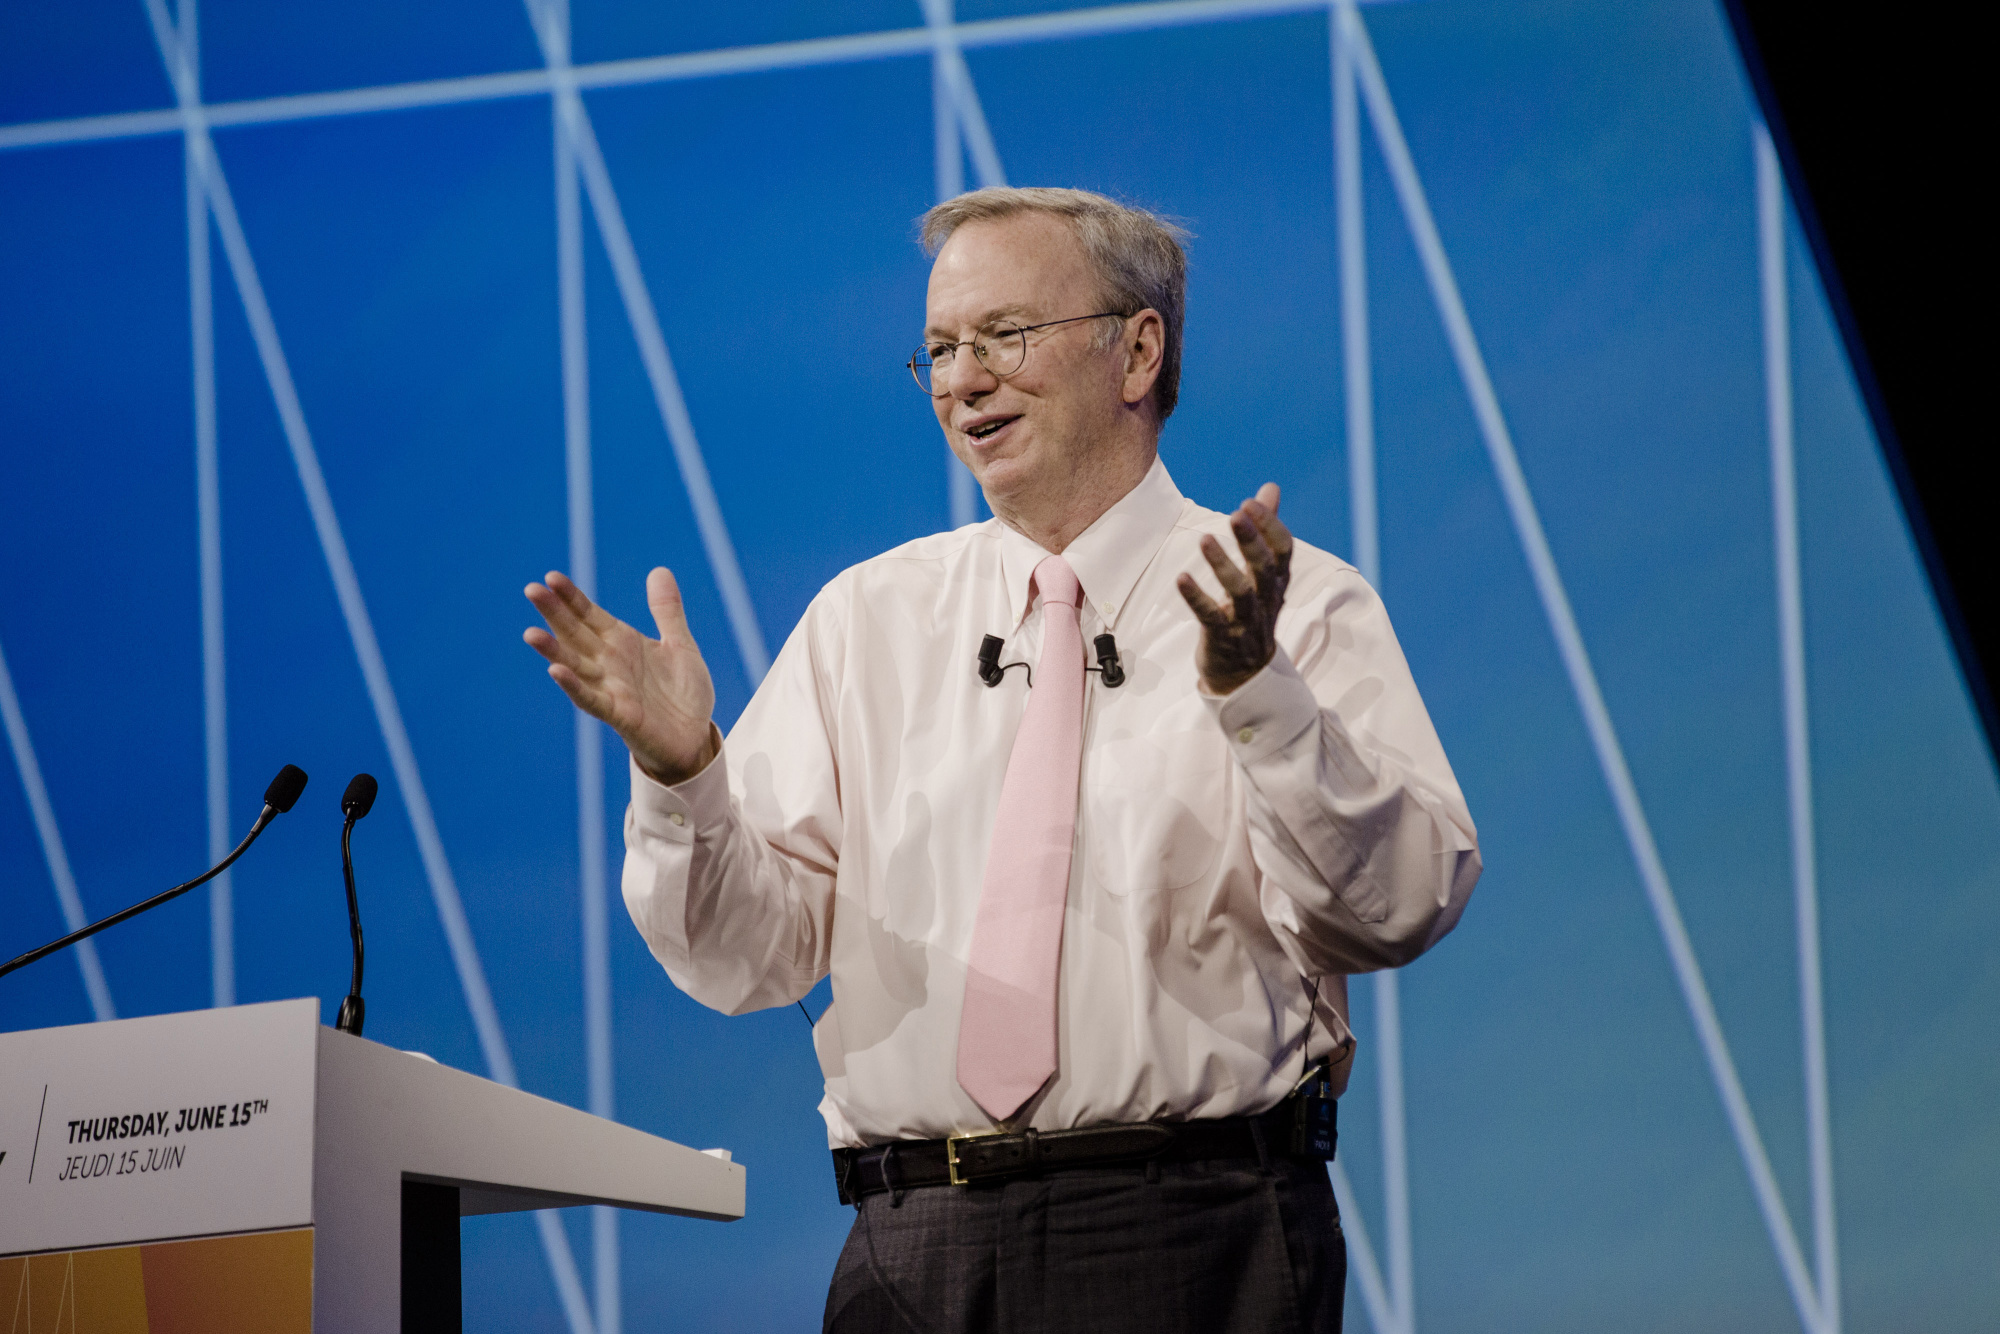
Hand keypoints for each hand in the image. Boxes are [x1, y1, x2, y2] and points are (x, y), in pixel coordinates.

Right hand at [524, 568, 717, 785]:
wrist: (695, 737)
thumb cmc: (683, 694)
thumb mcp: (680, 645)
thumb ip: (667, 611)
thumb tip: (659, 570)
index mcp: (622, 643)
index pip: (589, 614)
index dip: (571, 597)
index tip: (551, 576)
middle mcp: (609, 663)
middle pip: (575, 634)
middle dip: (554, 613)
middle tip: (531, 590)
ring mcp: (611, 688)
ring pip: (575, 665)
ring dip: (553, 650)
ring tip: (531, 633)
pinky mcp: (619, 713)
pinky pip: (592, 698)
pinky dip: (574, 686)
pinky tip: (556, 671)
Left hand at [1176, 483, 1292, 694]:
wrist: (1244, 676)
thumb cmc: (1252, 613)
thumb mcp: (1262, 573)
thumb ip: (1264, 529)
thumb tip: (1270, 488)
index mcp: (1276, 582)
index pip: (1283, 551)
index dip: (1270, 526)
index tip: (1250, 502)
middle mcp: (1266, 600)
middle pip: (1264, 568)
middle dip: (1251, 541)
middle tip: (1235, 513)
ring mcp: (1245, 621)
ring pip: (1240, 592)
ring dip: (1222, 565)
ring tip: (1204, 539)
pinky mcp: (1222, 638)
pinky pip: (1210, 617)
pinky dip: (1196, 597)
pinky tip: (1181, 578)